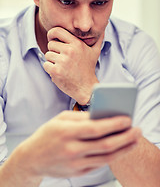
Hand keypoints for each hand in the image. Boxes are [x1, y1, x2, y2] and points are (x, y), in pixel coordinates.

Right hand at [20, 111, 140, 178]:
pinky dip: (112, 155)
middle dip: (125, 137)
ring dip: (124, 149)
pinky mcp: (78, 173)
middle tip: (138, 130)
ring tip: (134, 140)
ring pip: (106, 157)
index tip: (127, 119)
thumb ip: (81, 116)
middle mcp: (72, 149)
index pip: (96, 128)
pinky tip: (120, 148)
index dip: (114, 124)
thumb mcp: (60, 119)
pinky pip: (99, 164)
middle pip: (105, 145)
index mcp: (67, 132)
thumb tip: (101, 114)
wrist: (32, 158)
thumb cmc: (47, 134)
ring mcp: (76, 164)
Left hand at [43, 27, 103, 103]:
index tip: (52, 39)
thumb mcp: (95, 52)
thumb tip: (103, 30)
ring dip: (52, 61)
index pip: (57, 31)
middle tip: (63, 58)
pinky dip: (50, 69)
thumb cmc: (89, 69)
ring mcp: (62, 61)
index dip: (52, 34)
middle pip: (51, 44)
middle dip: (54, 51)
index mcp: (77, 44)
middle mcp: (70, 51)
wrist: (86, 88)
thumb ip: (98, 39)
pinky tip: (60, 72)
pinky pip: (45, 64)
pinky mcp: (56, 71)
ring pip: (47, 55)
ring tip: (63, 66)